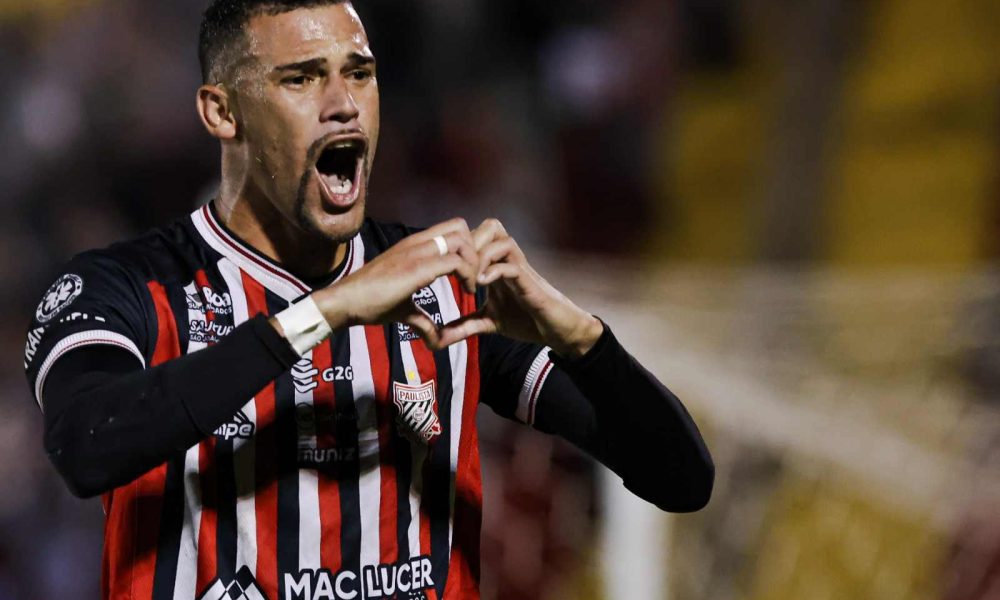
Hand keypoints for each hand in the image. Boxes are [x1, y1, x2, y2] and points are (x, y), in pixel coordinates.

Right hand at [311, 218, 479, 348]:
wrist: (346, 302)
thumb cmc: (370, 303)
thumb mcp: (405, 309)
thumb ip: (424, 320)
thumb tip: (436, 341)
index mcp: (414, 246)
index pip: (451, 228)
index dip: (467, 248)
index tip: (469, 275)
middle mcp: (417, 242)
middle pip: (461, 226)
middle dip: (475, 250)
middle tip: (474, 277)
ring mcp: (416, 252)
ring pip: (461, 240)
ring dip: (474, 262)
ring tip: (472, 286)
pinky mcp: (417, 268)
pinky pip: (455, 262)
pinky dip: (468, 275)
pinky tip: (467, 293)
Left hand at [437, 219, 603, 357]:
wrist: (557, 331)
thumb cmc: (527, 320)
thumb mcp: (489, 322)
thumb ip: (465, 326)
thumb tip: (438, 339)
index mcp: (497, 264)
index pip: (478, 236)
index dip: (460, 246)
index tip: (446, 269)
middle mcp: (508, 261)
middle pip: (489, 227)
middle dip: (470, 243)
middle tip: (458, 269)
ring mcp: (520, 269)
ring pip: (500, 239)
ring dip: (480, 255)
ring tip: (470, 279)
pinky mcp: (530, 283)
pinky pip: (512, 265)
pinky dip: (494, 272)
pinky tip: (482, 286)